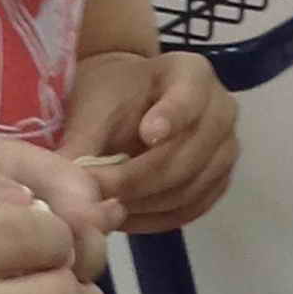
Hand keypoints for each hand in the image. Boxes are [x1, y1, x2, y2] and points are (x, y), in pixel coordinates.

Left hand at [61, 48, 238, 229]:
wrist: (125, 104)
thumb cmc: (109, 95)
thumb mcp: (93, 105)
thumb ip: (84, 139)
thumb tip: (68, 182)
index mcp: (193, 74)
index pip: (190, 98)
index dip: (171, 118)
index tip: (147, 135)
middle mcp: (221, 110)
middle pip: (187, 155)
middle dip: (138, 178)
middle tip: (97, 192)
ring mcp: (224, 150)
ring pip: (188, 189)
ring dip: (143, 204)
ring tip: (102, 208)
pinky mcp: (217, 183)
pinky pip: (190, 210)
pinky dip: (154, 219)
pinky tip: (121, 218)